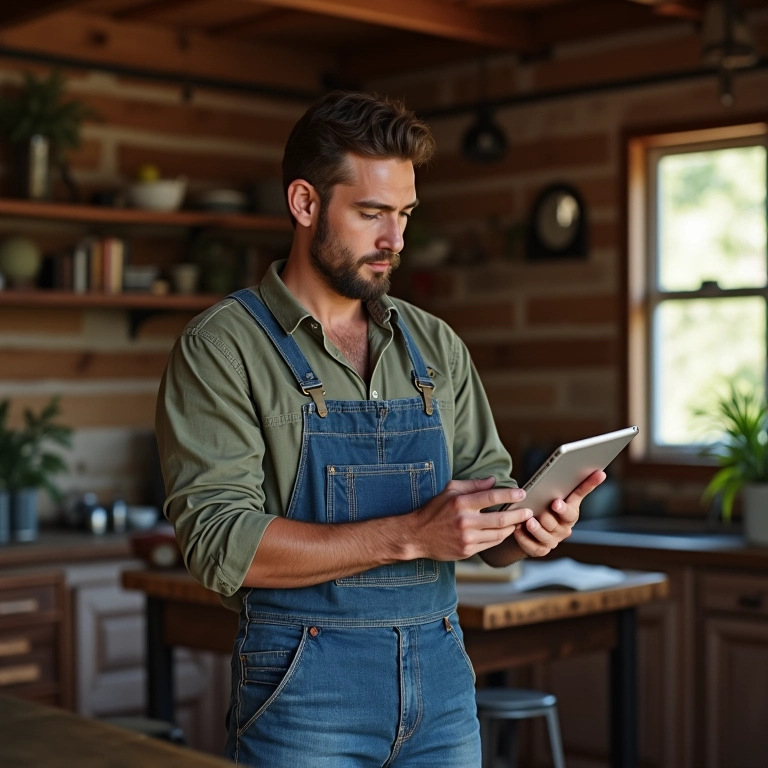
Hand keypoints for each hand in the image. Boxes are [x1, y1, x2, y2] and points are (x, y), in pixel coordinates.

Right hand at [406, 477, 532, 560]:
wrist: (417, 535)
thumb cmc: (434, 510)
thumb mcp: (449, 491)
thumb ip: (472, 485)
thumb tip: (493, 481)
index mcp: (461, 503)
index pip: (491, 497)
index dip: (509, 495)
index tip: (522, 493)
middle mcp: (465, 521)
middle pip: (500, 519)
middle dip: (518, 515)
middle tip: (529, 511)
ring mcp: (466, 538)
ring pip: (498, 534)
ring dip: (512, 527)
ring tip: (520, 522)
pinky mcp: (467, 551)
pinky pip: (491, 544)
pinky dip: (501, 537)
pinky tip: (506, 531)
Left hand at [513, 470, 605, 556]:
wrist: (526, 529)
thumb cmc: (540, 505)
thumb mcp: (549, 493)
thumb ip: (558, 483)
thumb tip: (569, 466)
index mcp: (570, 510)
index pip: (576, 501)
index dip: (570, 501)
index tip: (557, 501)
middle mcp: (564, 526)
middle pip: (562, 522)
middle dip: (554, 515)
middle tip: (548, 506)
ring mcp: (553, 539)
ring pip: (547, 536)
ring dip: (538, 528)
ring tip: (528, 521)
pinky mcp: (541, 549)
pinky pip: (534, 546)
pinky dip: (525, 538)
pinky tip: (517, 529)